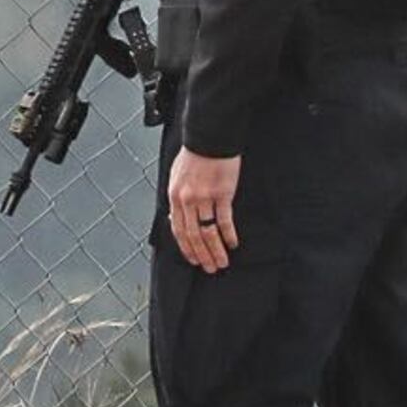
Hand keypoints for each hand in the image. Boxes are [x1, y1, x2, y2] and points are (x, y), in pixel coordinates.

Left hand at [166, 147, 240, 273]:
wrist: (209, 138)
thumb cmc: (194, 156)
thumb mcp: (177, 177)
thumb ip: (178, 198)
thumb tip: (177, 219)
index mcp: (174, 196)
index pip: (178, 229)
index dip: (186, 247)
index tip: (193, 259)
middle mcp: (187, 200)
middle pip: (193, 235)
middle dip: (201, 255)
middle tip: (209, 269)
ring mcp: (204, 197)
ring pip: (208, 231)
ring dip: (215, 250)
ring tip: (222, 262)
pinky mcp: (222, 193)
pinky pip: (224, 220)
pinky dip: (228, 234)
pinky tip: (232, 243)